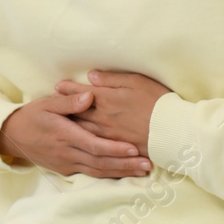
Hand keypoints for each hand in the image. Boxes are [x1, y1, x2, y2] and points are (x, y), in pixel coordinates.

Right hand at [0, 88, 151, 178]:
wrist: (12, 137)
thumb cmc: (32, 116)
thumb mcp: (46, 104)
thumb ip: (69, 101)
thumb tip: (90, 95)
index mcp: (64, 135)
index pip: (94, 145)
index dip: (114, 148)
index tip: (133, 148)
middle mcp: (67, 153)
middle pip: (101, 162)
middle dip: (126, 164)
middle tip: (148, 164)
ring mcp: (67, 164)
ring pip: (99, 171)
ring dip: (122, 172)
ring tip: (143, 171)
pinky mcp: (67, 170)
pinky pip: (91, 174)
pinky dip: (109, 175)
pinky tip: (124, 173)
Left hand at [53, 69, 173, 158]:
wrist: (173, 129)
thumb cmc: (157, 101)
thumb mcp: (136, 82)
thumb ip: (111, 79)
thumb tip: (91, 76)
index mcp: (107, 99)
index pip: (81, 93)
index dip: (68, 89)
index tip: (57, 86)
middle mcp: (103, 117)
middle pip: (77, 112)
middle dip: (64, 107)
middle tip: (51, 104)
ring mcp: (108, 134)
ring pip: (82, 129)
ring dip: (69, 124)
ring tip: (59, 120)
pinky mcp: (115, 147)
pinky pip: (94, 144)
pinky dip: (83, 140)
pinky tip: (77, 139)